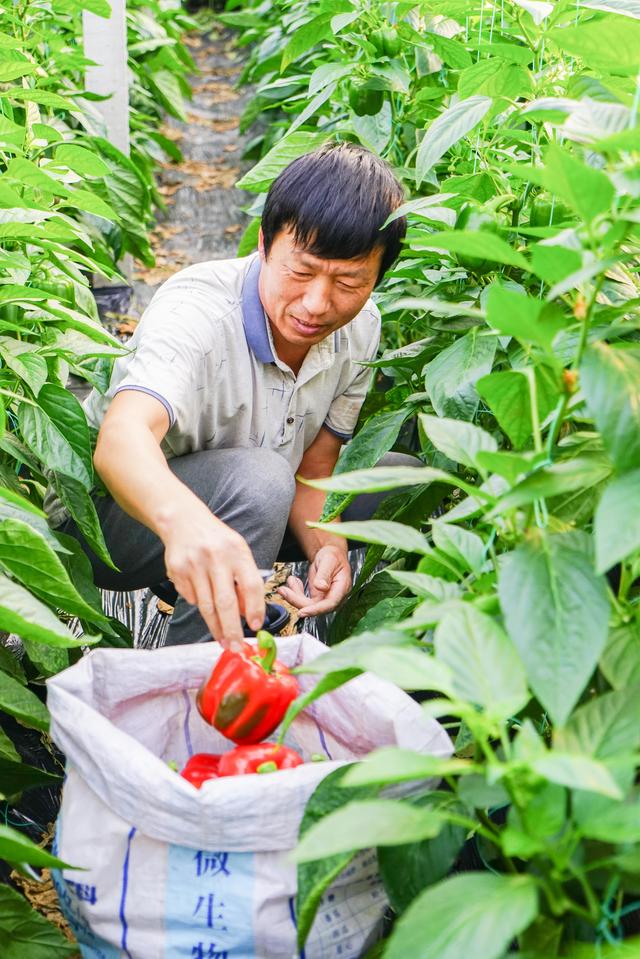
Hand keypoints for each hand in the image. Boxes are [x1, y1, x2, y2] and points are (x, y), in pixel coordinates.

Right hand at [161, 501, 264, 649]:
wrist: (183, 521)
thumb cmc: (217, 541)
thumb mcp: (238, 552)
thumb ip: (245, 580)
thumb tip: (249, 615)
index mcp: (237, 551)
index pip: (251, 585)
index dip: (255, 608)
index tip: (256, 626)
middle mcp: (215, 558)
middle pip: (226, 602)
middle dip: (232, 630)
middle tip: (236, 648)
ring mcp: (194, 565)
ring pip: (206, 606)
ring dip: (216, 628)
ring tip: (223, 640)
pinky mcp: (177, 572)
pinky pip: (190, 598)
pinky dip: (199, 605)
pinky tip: (202, 599)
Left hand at [277, 544, 350, 616]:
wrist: (331, 556)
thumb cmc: (333, 557)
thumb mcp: (329, 560)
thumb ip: (325, 574)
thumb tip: (321, 587)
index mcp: (342, 589)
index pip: (329, 604)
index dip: (315, 610)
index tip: (302, 612)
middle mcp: (334, 597)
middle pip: (315, 607)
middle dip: (297, 600)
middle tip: (283, 590)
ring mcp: (325, 599)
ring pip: (307, 605)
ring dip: (293, 596)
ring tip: (287, 582)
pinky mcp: (317, 598)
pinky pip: (303, 600)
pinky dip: (295, 592)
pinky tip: (293, 581)